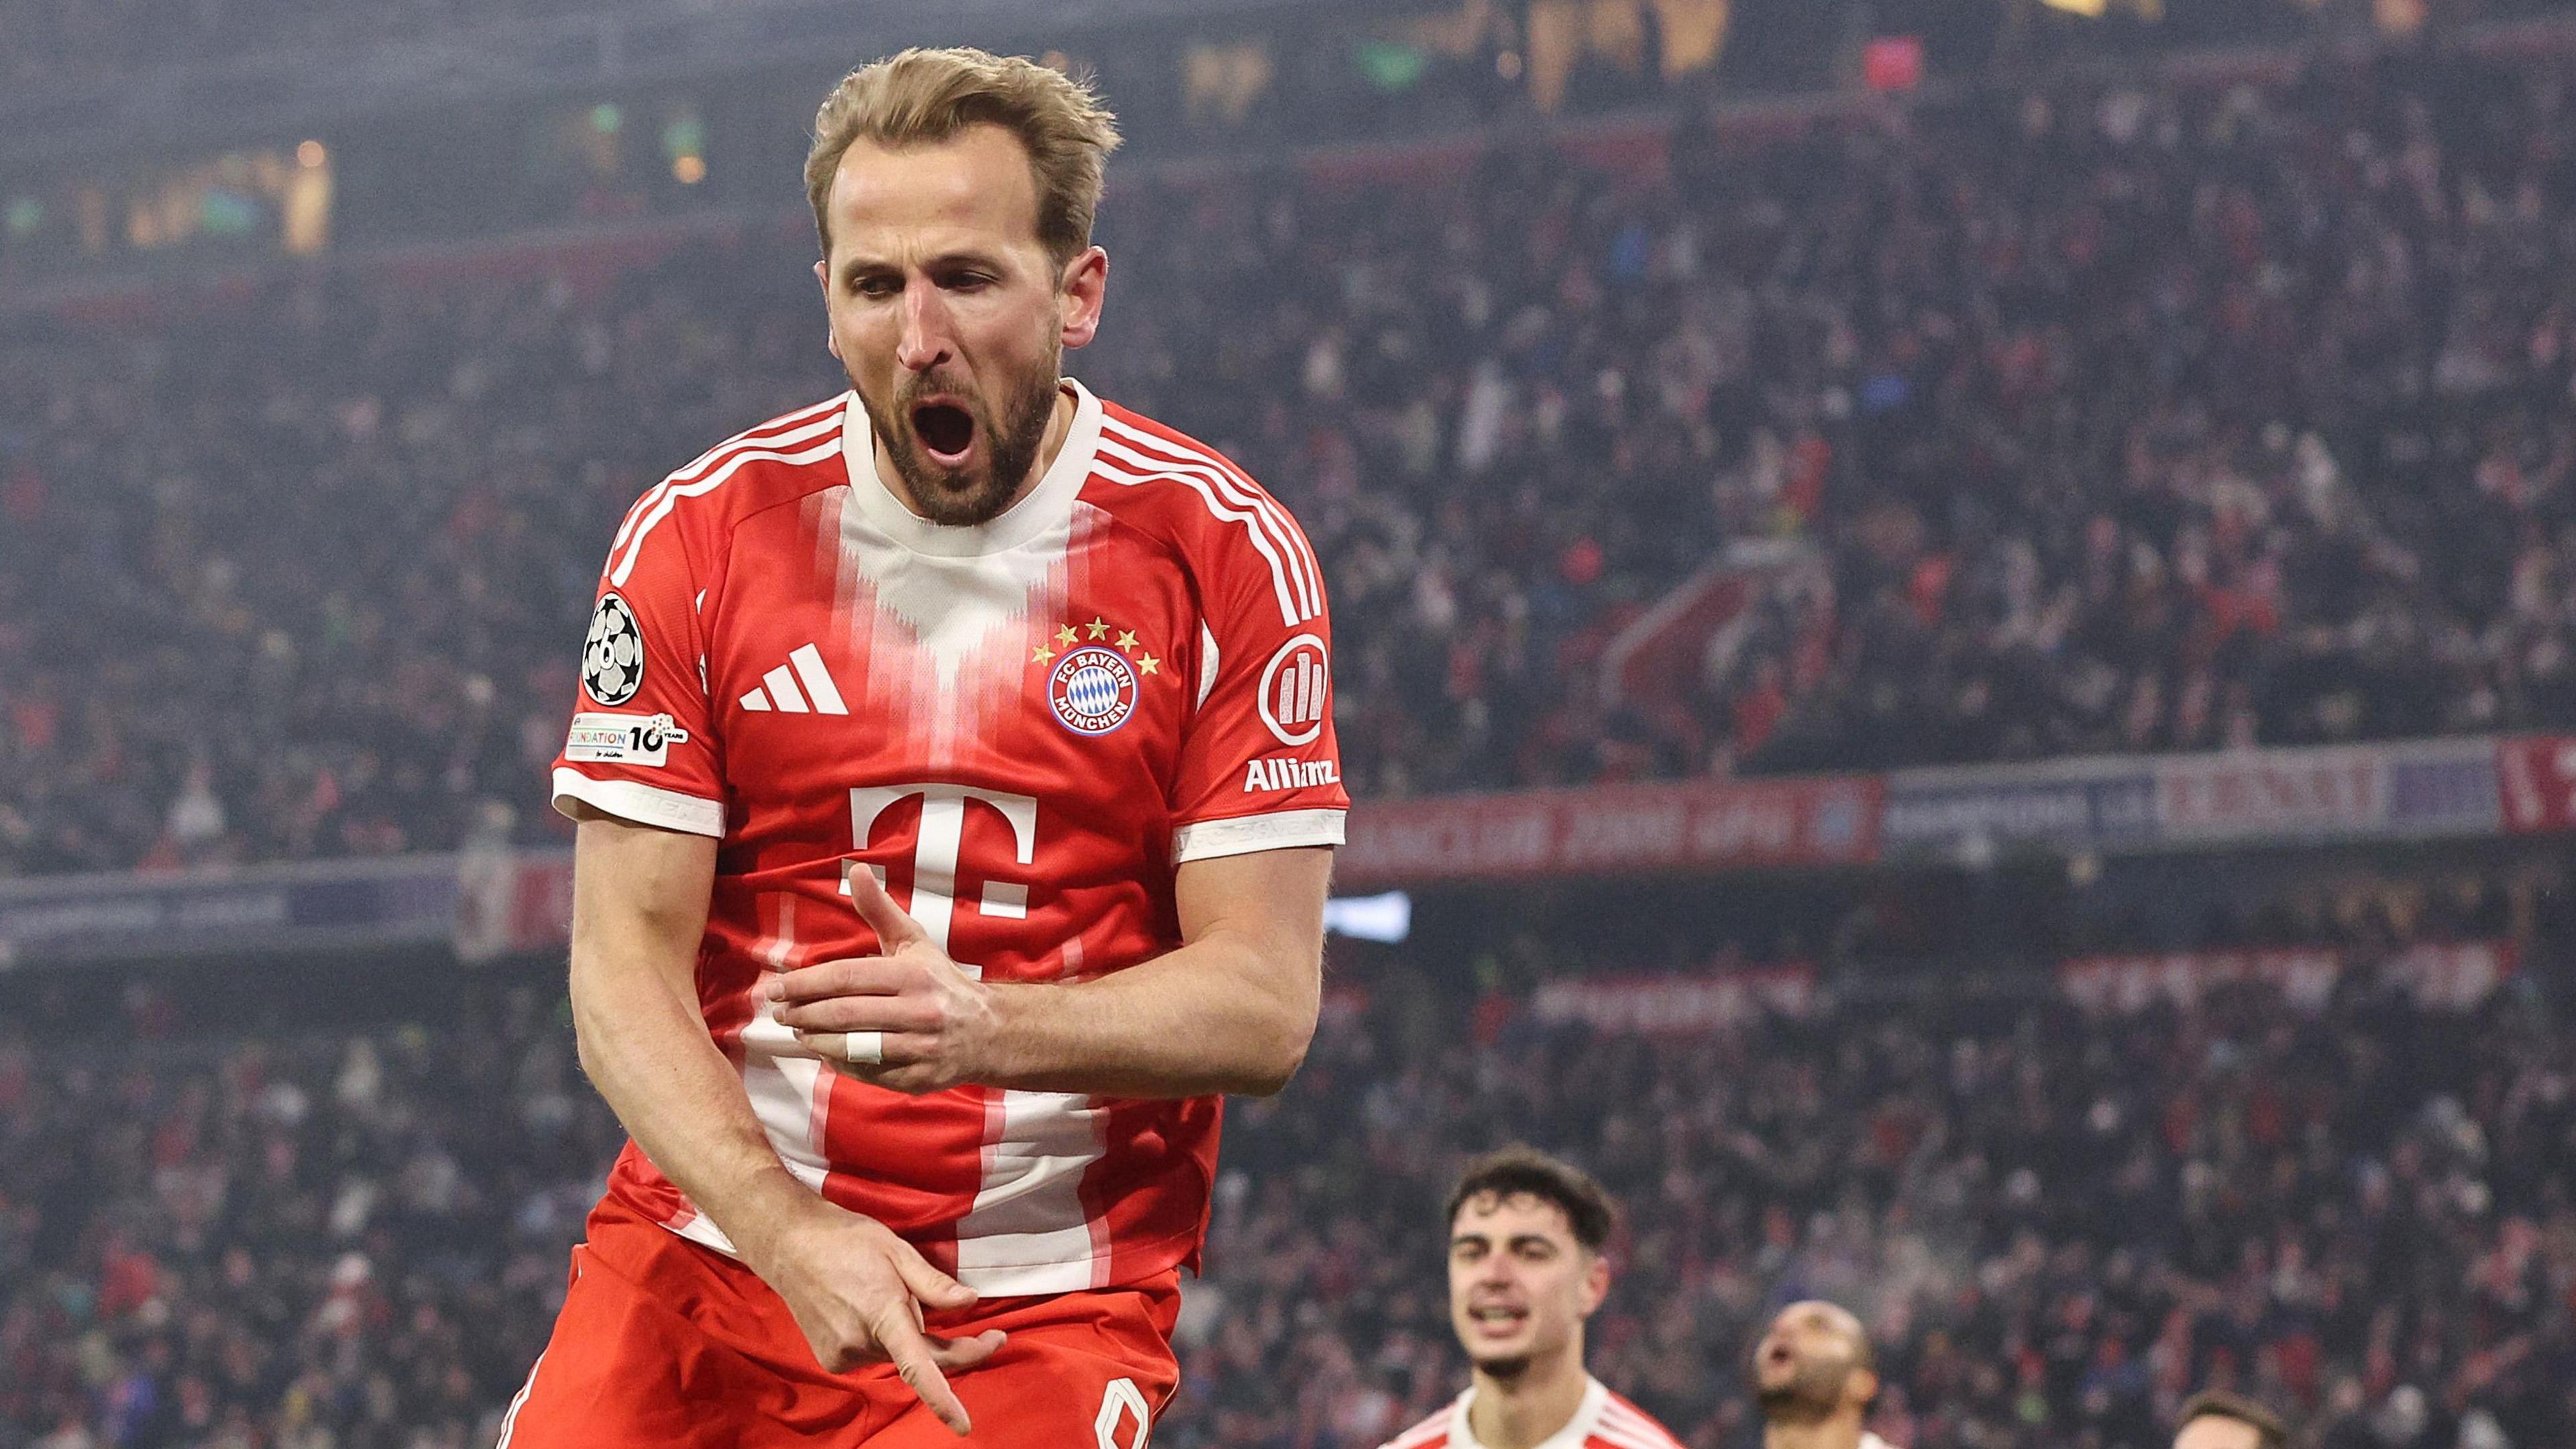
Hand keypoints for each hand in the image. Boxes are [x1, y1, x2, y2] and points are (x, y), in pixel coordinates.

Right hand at [735, 1195, 1004, 1434]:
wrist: (790, 1246)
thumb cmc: (847, 1240)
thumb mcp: (898, 1250)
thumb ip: (934, 1284)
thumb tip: (970, 1304)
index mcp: (882, 1314)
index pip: (918, 1366)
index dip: (942, 1399)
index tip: (963, 1424)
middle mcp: (860, 1342)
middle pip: (921, 1358)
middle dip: (955, 1349)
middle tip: (990, 1333)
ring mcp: (843, 1356)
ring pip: (898, 1356)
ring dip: (910, 1336)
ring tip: (889, 1294)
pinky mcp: (833, 1361)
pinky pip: (877, 1356)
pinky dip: (885, 1339)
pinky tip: (869, 1309)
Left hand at [770, 865, 1005, 1093]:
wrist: (992, 1031)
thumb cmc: (942, 983)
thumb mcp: (915, 943)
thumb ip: (880, 911)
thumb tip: (857, 870)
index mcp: (914, 975)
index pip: (847, 977)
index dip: (805, 984)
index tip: (775, 988)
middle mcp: (919, 1011)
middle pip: (845, 1014)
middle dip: (803, 1014)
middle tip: (779, 1013)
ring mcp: (920, 1048)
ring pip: (854, 1048)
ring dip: (817, 1040)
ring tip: (798, 1031)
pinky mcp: (919, 1078)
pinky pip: (869, 1073)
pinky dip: (841, 1064)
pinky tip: (826, 1052)